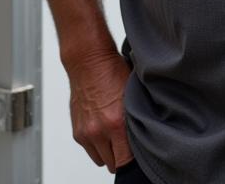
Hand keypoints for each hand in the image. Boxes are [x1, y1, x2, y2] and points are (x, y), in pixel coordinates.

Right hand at [67, 49, 131, 172]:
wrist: (87, 60)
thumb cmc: (111, 71)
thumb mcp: (132, 96)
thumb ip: (137, 120)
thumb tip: (147, 136)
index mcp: (116, 124)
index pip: (126, 162)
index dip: (134, 160)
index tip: (138, 153)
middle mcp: (99, 131)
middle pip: (113, 164)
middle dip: (121, 155)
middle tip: (126, 142)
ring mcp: (86, 132)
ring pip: (100, 160)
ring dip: (107, 152)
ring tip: (113, 135)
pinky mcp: (77, 131)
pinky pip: (89, 150)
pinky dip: (96, 144)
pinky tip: (102, 128)